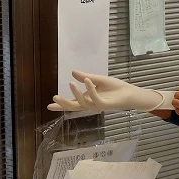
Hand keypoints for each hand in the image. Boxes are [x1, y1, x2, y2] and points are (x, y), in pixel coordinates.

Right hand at [47, 71, 173, 112]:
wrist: (130, 92)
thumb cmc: (115, 87)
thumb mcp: (98, 79)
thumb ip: (85, 76)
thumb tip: (73, 72)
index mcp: (88, 99)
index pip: (72, 102)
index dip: (61, 105)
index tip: (49, 105)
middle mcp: (91, 104)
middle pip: (74, 106)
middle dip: (64, 104)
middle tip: (54, 98)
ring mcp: (98, 105)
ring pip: (83, 103)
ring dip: (77, 93)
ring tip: (71, 83)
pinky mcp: (105, 105)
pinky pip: (95, 99)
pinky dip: (90, 90)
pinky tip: (87, 80)